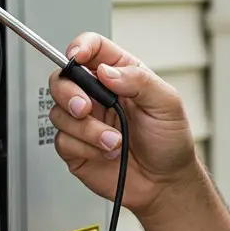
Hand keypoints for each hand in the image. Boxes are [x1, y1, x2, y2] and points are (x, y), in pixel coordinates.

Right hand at [49, 32, 200, 218]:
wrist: (164, 184)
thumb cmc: (169, 141)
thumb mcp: (167, 103)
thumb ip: (138, 80)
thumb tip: (107, 71)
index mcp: (120, 75)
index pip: (92, 48)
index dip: (80, 47)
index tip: (77, 56)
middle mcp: (98, 95)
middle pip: (62, 78)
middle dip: (69, 92)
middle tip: (86, 108)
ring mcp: (84, 121)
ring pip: (59, 112)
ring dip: (86, 129)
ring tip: (114, 141)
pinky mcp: (75, 147)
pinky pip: (62, 140)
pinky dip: (85, 148)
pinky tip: (106, 153)